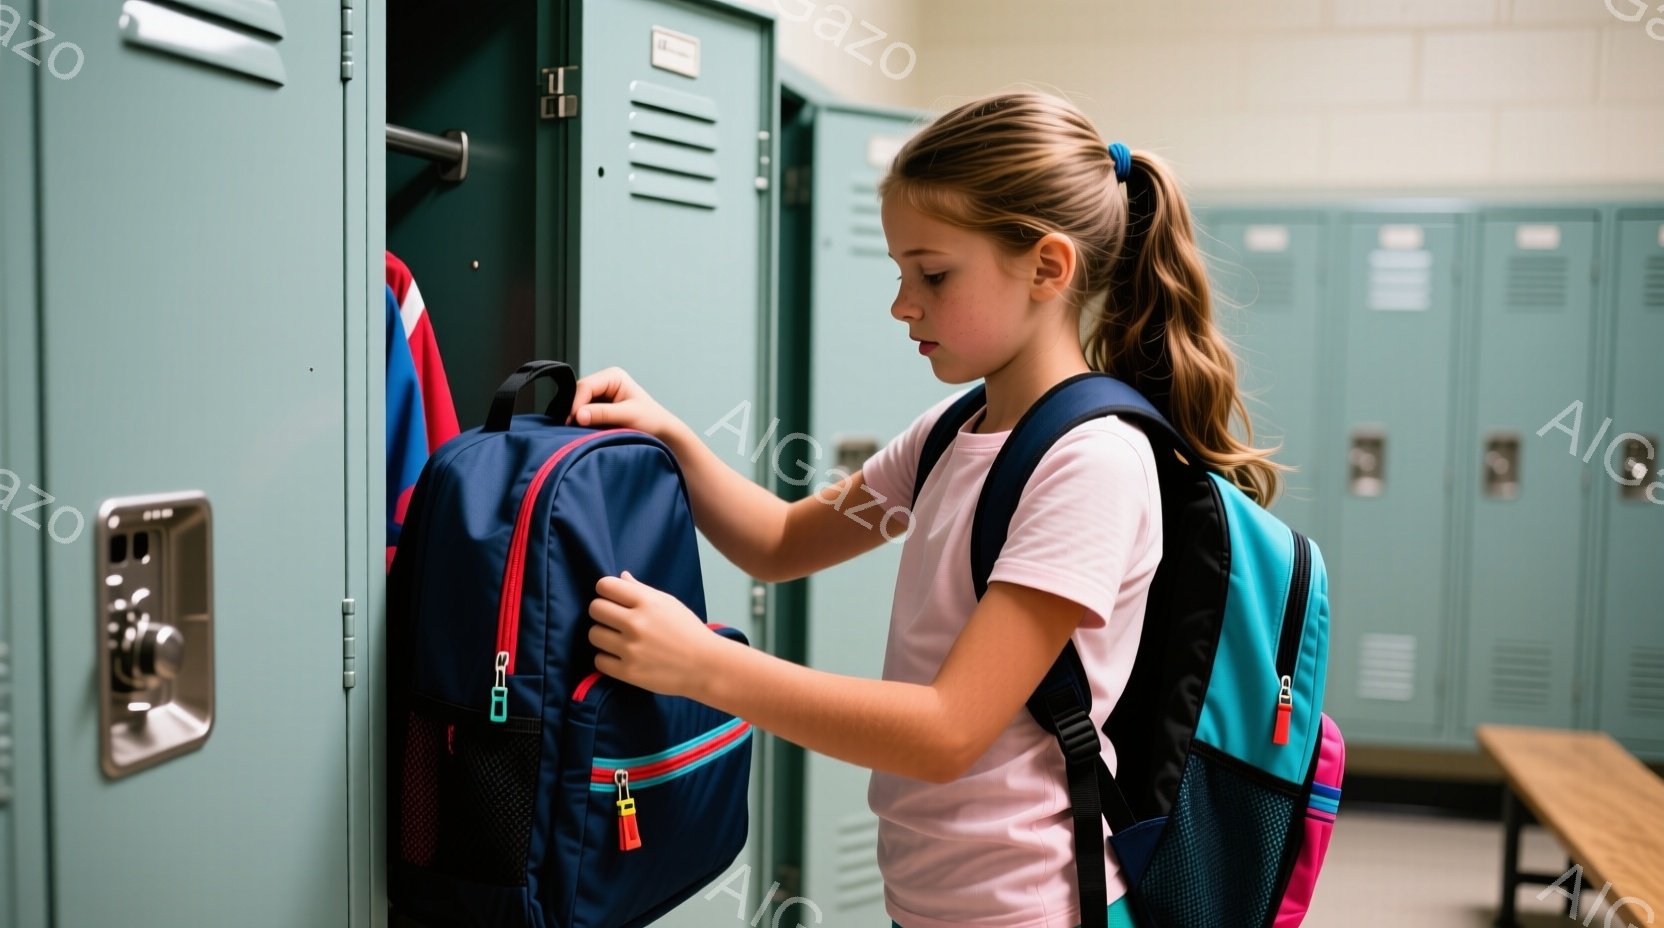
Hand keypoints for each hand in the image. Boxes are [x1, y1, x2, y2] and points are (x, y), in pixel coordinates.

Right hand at [565, 367, 679, 441]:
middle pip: (578, 394)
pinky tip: (582, 431)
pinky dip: (581, 422)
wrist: (661, 432)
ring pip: (578, 404)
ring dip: (577, 417)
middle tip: (571, 429)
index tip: (573, 421)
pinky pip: (582, 413)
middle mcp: (604, 382)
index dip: (576, 403)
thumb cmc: (651, 420)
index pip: (585, 386)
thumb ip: (603, 413)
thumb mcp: (628, 415)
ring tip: (576, 431)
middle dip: (574, 411)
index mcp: (613, 376)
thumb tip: (578, 415)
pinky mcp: (598, 407)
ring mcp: (600, 394)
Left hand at [587, 571, 722, 698]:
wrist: (705, 665)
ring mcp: (631, 649)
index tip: (612, 598)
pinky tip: (619, 657)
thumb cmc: (688, 630)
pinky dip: (607, 658)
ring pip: (594, 634)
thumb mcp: (669, 603)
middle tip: (614, 620)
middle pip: (595, 609)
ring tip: (617, 640)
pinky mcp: (628, 672)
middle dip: (602, 612)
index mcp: (647, 602)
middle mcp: (636, 623)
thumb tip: (620, 576)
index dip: (605, 590)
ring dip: (603, 636)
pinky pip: (599, 660)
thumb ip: (641, 590)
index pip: (605, 585)